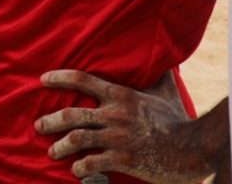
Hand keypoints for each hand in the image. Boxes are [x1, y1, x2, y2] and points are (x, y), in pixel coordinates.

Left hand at [35, 70, 213, 182]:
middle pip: (71, 114)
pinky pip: (92, 163)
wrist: (193, 148)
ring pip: (76, 139)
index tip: (43, 79)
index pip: (82, 79)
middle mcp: (114, 114)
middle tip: (39, 125)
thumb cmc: (178, 120)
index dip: (59, 78)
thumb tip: (167, 59)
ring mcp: (117, 137)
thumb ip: (160, 77)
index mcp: (121, 95)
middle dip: (50, 121)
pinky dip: (80, 167)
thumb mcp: (167, 93)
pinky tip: (76, 171)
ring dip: (59, 146)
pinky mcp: (122, 159)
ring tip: (52, 152)